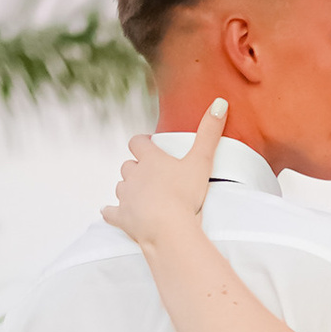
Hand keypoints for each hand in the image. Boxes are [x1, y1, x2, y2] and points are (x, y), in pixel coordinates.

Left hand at [106, 102, 225, 247]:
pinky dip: (112, 212)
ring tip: (142, 194)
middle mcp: (133, 175)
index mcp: (150, 160)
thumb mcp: (202, 161)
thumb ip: (210, 133)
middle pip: (128, 165)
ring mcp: (126, 196)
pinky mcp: (122, 217)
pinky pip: (110, 212)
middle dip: (137, 167)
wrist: (168, 229)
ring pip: (121, 186)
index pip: (138, 143)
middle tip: (151, 173)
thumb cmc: (185, 196)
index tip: (149, 144)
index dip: (143, 142)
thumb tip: (219, 102)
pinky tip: (111, 212)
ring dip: (129, 188)